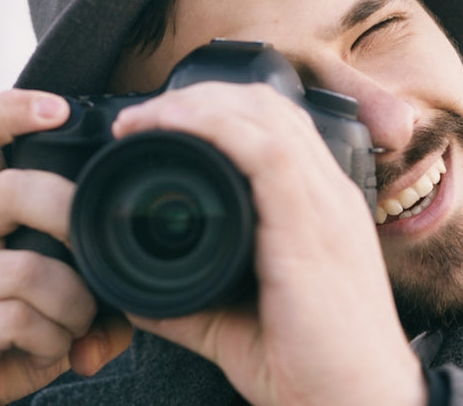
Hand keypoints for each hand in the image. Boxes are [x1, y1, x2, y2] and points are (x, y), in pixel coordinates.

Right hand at [0, 90, 132, 405]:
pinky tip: (53, 349)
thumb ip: (95, 280)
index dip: (9, 112)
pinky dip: (54, 340)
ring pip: (31, 270)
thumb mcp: (52, 294)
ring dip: (74, 305)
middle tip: (90, 248)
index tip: (59, 109)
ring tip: (76, 324)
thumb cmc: (4, 329)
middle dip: (66, 214)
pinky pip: (23, 319)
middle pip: (9, 190)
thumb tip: (139, 292)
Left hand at [112, 82, 426, 405]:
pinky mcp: (313, 228)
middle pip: (268, 106)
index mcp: (318, 208)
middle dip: (200, 96)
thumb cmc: (309, 368)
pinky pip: (267, 152)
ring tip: (147, 118)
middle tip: (142, 116)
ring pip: (266, 115)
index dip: (216, 109)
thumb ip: (189, 299)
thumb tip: (134, 292)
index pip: (275, 125)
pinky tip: (172, 128)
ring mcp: (326, 207)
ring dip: (199, 104)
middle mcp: (328, 196)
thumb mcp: (233, 322)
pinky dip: (214, 128)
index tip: (156, 126)